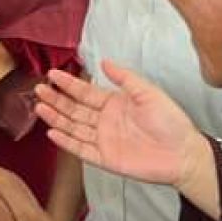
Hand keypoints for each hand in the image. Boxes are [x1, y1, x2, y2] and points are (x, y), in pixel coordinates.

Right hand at [35, 60, 204, 189]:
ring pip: (74, 127)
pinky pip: (81, 150)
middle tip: (38, 89)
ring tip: (39, 108)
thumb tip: (103, 61)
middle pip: (74, 109)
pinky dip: (66, 142)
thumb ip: (124, 78)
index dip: (69, 83)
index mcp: (114, 103)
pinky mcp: (105, 159)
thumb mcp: (148, 92)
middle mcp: (105, 121)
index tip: (52, 74)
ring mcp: (103, 140)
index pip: (85, 91)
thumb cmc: (170, 121)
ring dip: (56, 118)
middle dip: (56, 99)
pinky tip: (52, 133)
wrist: (183, 153)